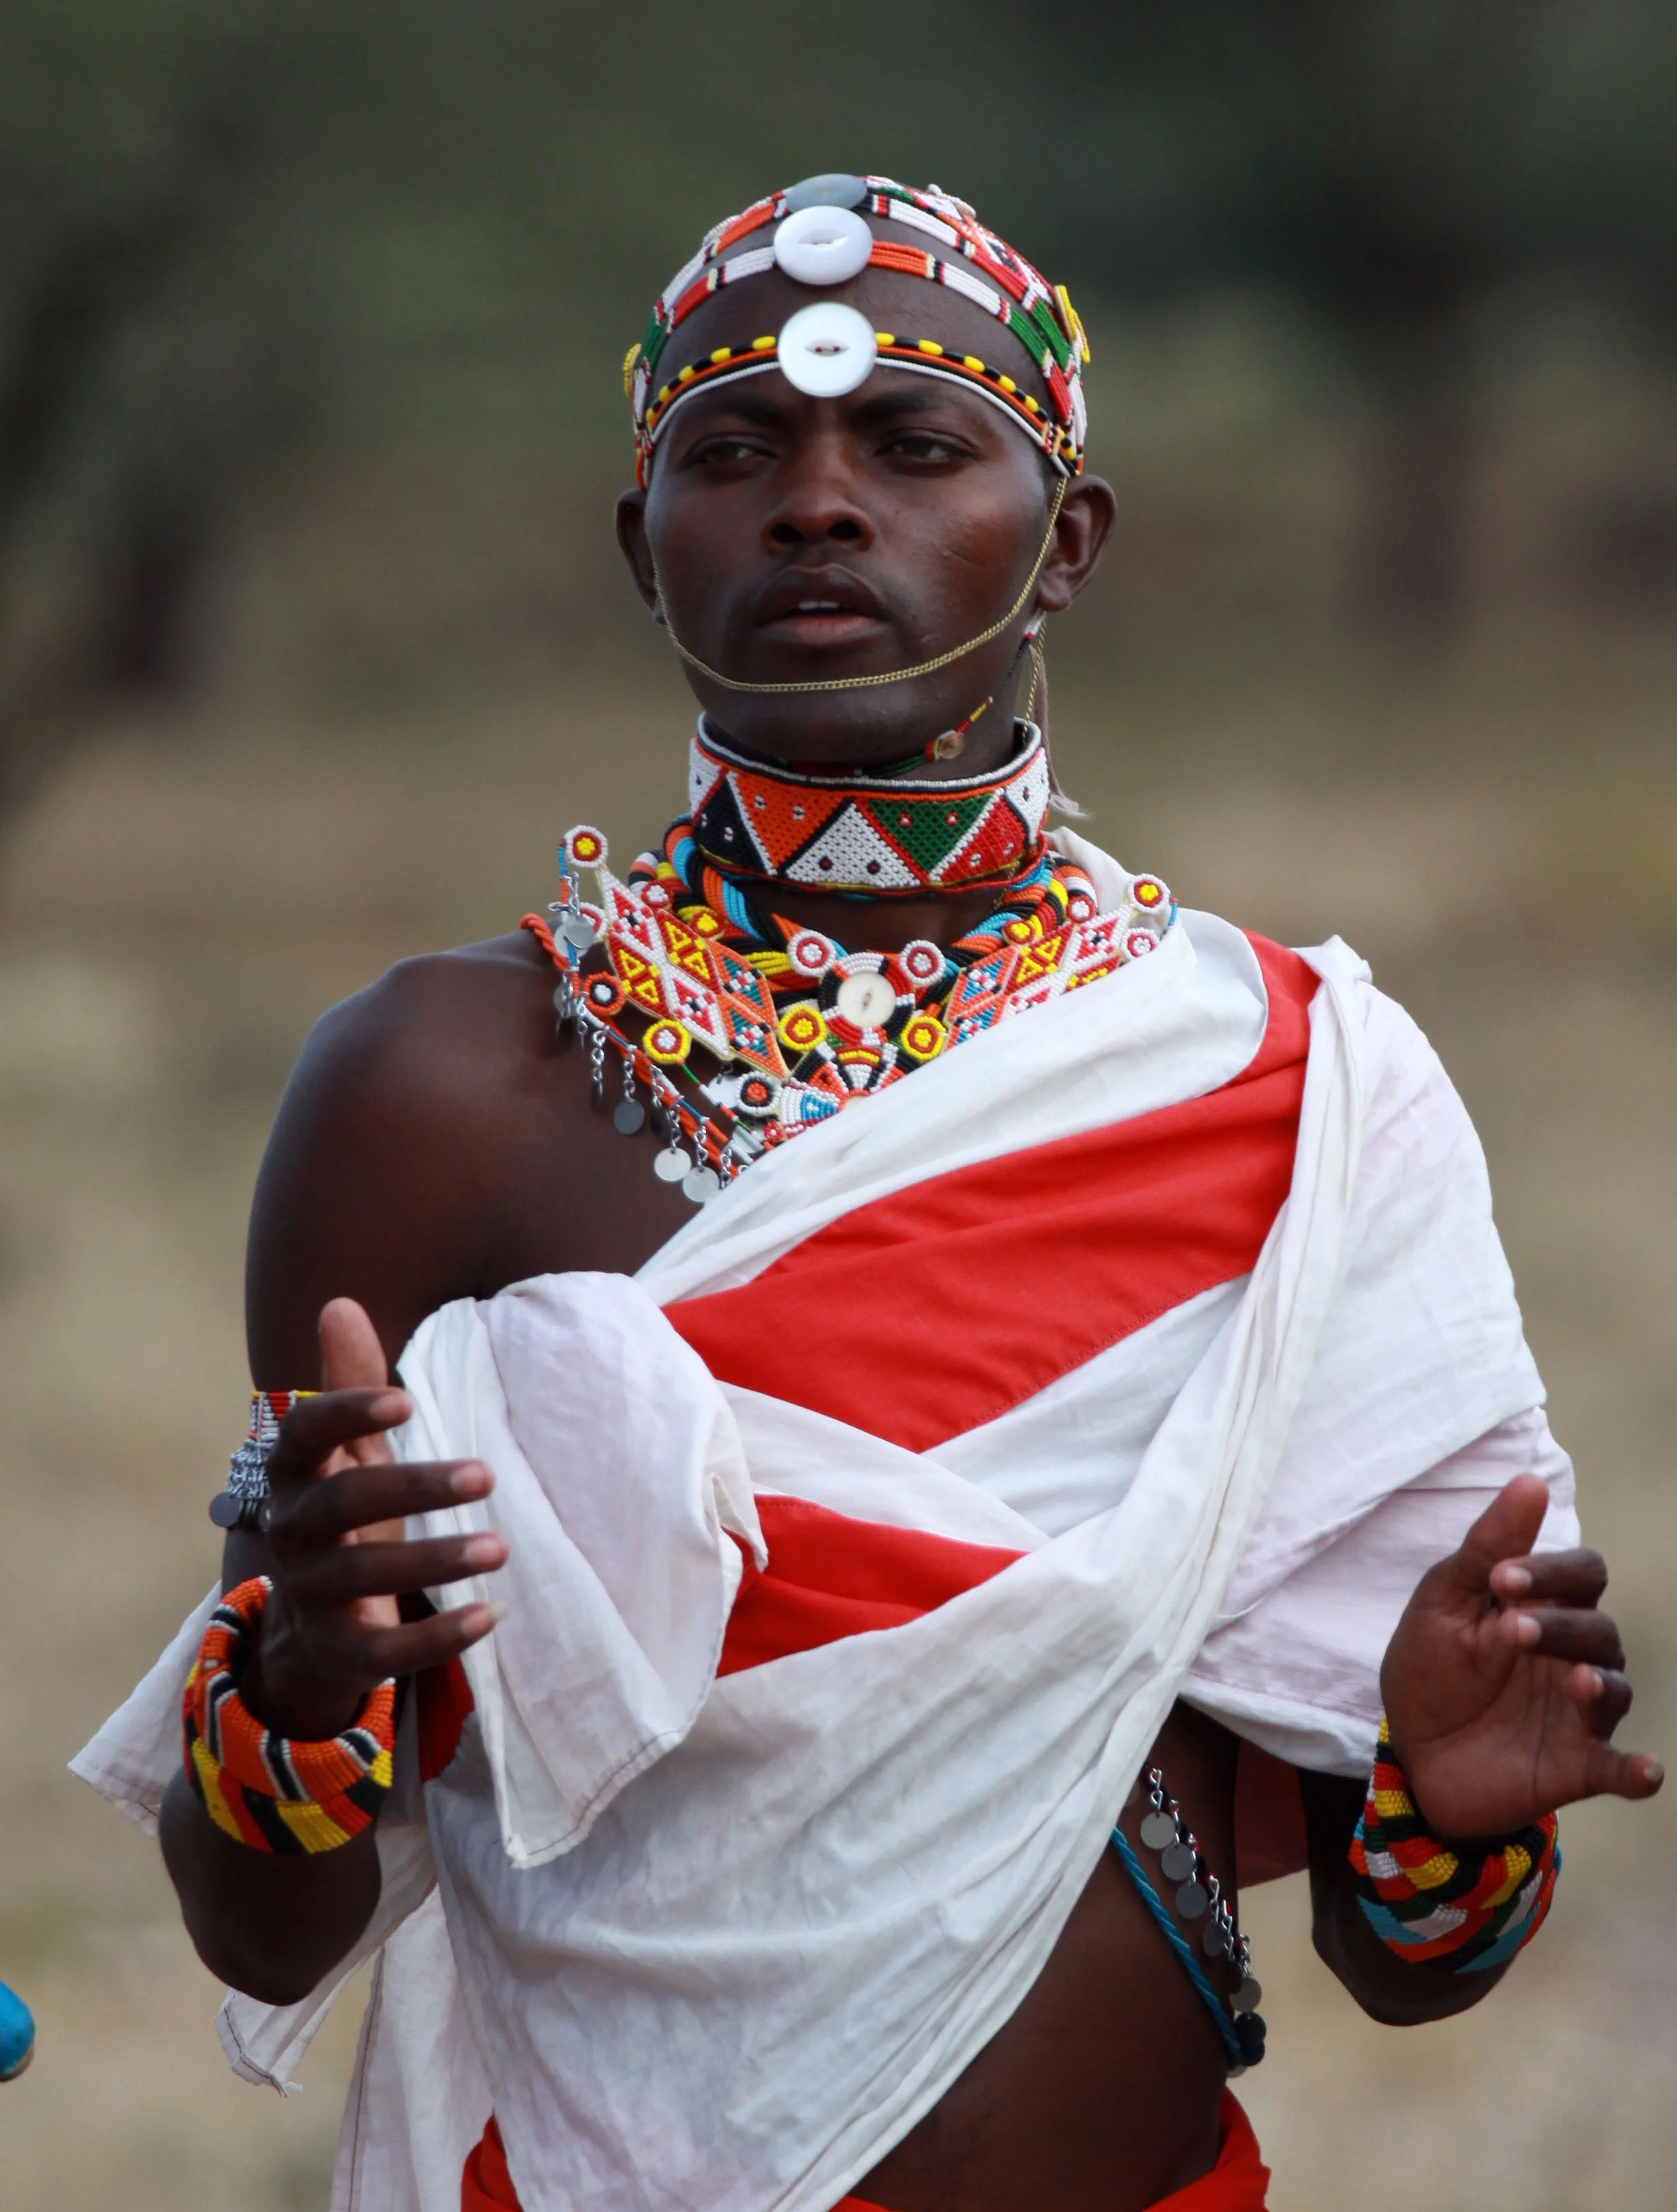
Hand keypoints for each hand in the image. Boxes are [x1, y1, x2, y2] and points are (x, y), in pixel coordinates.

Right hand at [242, 1297, 507, 1741]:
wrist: (312, 1632)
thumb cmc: (346, 1517)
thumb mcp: (351, 1453)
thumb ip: (348, 1382)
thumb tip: (339, 1303)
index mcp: (294, 1474)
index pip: (304, 1434)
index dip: (348, 1413)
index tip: (407, 1399)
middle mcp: (292, 1532)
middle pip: (343, 1503)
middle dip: (414, 1486)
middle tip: (488, 1475)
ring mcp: (309, 1596)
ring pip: (363, 1577)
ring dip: (434, 1559)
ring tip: (502, 1547)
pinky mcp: (339, 1653)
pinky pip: (383, 1652)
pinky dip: (437, 1636)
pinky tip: (492, 1615)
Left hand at [1380, 1474, 1662, 1837]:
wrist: (1411, 1752)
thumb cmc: (1432, 1668)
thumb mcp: (1444, 1603)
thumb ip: (1488, 1548)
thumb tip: (1531, 1481)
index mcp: (1543, 1607)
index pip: (1581, 1573)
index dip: (1551, 1570)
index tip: (1501, 1580)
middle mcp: (1573, 1655)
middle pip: (1599, 1626)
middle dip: (1562, 1625)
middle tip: (1512, 1630)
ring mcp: (1579, 1712)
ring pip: (1615, 1686)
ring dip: (1600, 1683)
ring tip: (1578, 1681)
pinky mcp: (1577, 1767)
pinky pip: (1619, 1768)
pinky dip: (1637, 1770)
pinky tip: (1645, 1770)